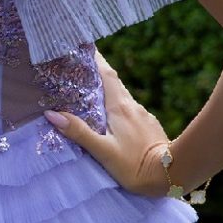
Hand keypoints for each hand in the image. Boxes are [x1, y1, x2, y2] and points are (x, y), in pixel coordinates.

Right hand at [44, 59, 170, 197]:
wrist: (170, 175)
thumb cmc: (134, 165)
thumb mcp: (102, 151)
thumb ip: (79, 132)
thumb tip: (52, 114)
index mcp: (119, 106)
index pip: (106, 74)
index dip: (94, 59)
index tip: (81, 47)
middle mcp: (132, 105)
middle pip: (112, 82)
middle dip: (97, 72)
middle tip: (79, 67)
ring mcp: (142, 115)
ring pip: (121, 96)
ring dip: (106, 91)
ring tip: (90, 93)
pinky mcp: (149, 125)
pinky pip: (129, 109)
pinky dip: (117, 106)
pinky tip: (111, 118)